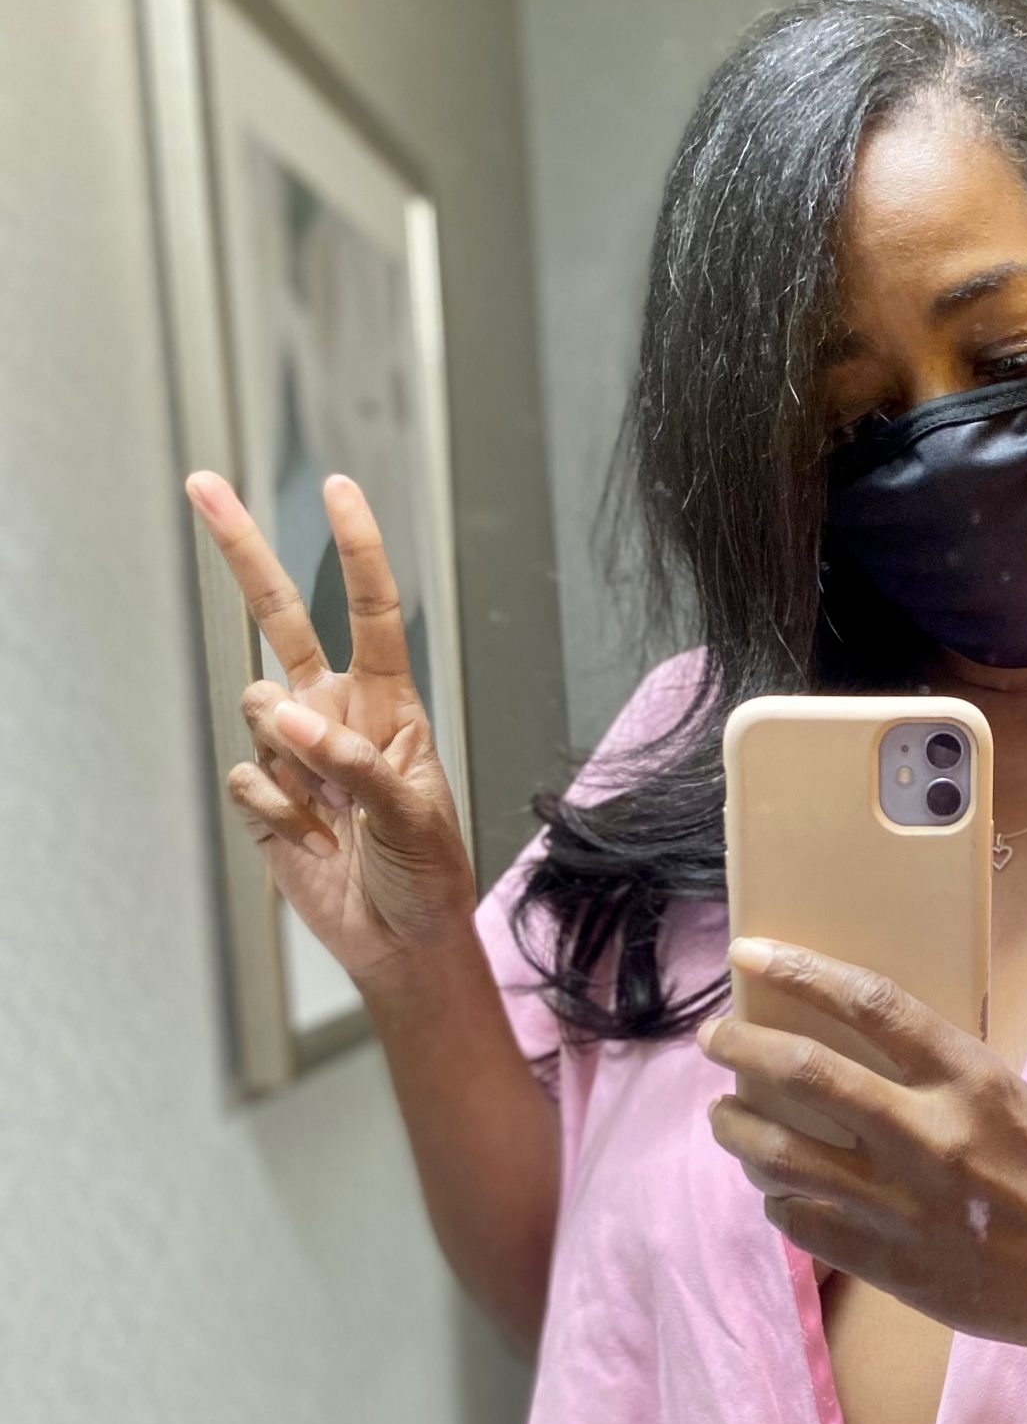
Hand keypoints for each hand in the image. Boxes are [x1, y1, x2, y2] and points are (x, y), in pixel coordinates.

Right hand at [186, 470, 474, 984]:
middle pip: (280, 618)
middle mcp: (335, 712)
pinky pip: (247, 776)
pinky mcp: (264, 792)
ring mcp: (294, 749)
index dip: (354, 550)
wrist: (399, 939)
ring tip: (336, 815)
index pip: (370, 612)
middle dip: (243, 552)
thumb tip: (288, 715)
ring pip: (257, 708)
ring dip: (292, 759)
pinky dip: (279, 812)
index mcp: (388, 703)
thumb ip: (354, 760)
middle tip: (204, 485)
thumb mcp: (412, 815)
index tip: (338, 491)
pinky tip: (312, 841)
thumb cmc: (426, 873)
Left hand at [699, 939, 1026, 1369]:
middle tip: (715, 1039)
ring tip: (726, 1116)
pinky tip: (778, 1187)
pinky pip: (798, 1219)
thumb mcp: (1007, 1099)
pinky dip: (776, 1195)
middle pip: (803, 1073)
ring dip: (736, 1128)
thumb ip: (934, 1075)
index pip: (870, 1003)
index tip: (749, 954)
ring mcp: (902, 1203)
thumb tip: (845, 1048)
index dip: (799, 970)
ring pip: (781, 1153)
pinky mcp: (888, 1263)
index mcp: (971, 1079)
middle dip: (740, 1047)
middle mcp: (931, 1134)